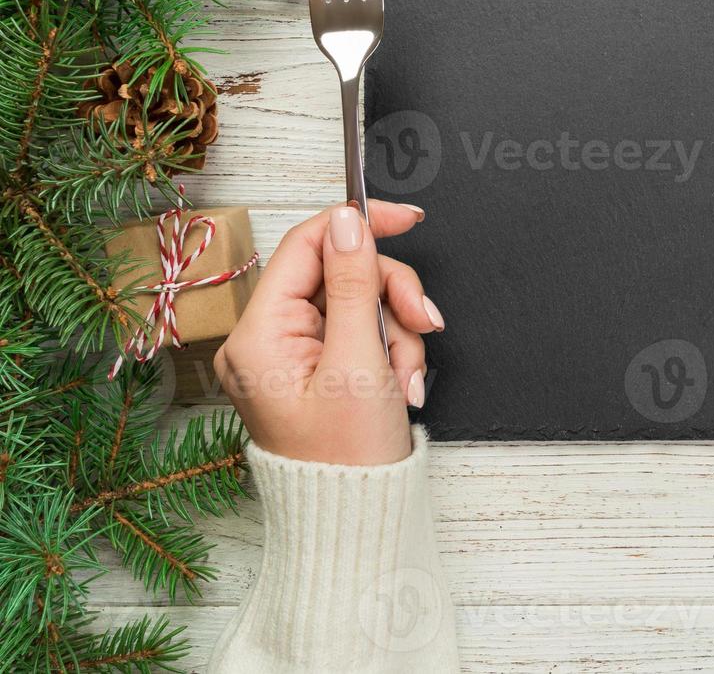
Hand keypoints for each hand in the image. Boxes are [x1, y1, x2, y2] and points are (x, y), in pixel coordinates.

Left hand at [215, 201, 443, 465]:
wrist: (356, 523)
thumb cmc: (347, 459)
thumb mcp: (359, 361)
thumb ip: (355, 285)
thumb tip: (349, 222)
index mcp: (260, 335)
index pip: (306, 246)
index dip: (357, 225)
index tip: (406, 218)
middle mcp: (268, 340)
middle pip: (342, 274)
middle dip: (391, 296)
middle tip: (424, 323)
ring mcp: (294, 356)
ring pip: (361, 303)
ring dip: (398, 331)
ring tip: (406, 377)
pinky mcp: (319, 370)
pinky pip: (362, 333)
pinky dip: (391, 351)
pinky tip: (400, 385)